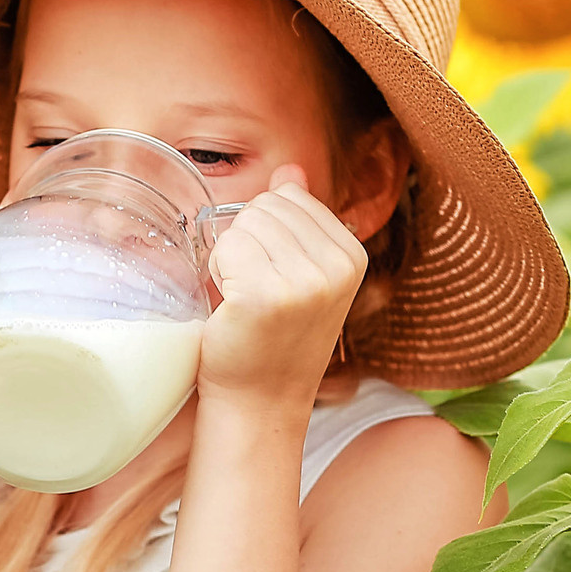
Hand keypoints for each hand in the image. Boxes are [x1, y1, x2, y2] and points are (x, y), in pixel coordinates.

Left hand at [200, 172, 366, 407]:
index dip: (265, 231)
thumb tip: (290, 171)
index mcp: (352, 255)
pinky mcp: (267, 296)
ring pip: (243, 224)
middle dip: (246, 240)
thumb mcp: (299, 273)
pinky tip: (232, 307)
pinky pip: (226, 248)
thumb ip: (297, 219)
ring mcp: (306, 282)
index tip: (273, 275)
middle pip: (265, 206)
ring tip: (244, 299)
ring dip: (230, 258)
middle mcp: (337, 267)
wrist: (259, 400)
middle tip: (253, 289)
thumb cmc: (272, 338)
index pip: (290, 196)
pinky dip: (218, 273)